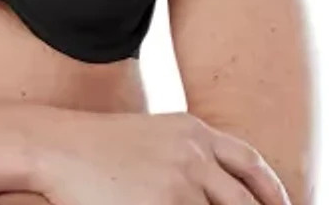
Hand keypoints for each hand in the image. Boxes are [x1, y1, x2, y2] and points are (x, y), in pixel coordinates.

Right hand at [31, 111, 291, 204]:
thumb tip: (209, 188)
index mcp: (193, 130)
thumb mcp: (150, 138)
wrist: (56, 146)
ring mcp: (180, 183)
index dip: (273, 192)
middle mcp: (194, 153)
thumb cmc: (95, 146)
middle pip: (245, 201)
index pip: (251, 163)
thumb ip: (185, 157)